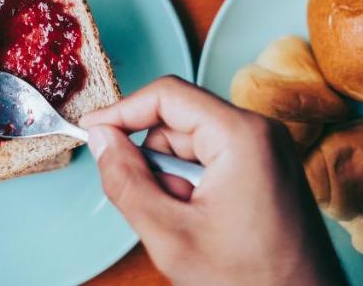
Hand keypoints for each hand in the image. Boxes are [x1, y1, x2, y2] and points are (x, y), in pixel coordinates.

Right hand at [82, 76, 340, 285]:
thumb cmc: (251, 281)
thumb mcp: (171, 236)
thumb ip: (127, 182)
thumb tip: (101, 139)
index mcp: (242, 135)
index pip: (167, 95)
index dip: (122, 111)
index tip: (91, 131)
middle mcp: (261, 130)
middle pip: (180, 121)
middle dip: (156, 161)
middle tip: (157, 209)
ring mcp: (270, 148)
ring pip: (195, 143)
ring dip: (175, 178)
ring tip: (188, 225)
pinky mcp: (271, 167)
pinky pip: (216, 158)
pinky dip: (196, 186)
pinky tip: (205, 224)